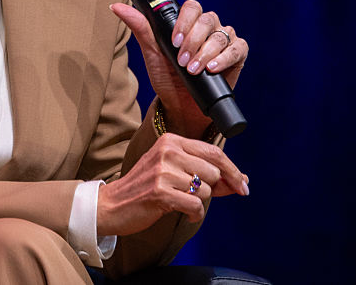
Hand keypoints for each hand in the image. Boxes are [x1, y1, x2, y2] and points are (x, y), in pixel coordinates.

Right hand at [96, 133, 248, 235]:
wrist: (112, 204)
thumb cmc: (144, 188)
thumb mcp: (172, 171)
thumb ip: (205, 173)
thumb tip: (240, 181)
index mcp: (170, 141)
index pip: (213, 152)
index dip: (233, 170)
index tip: (243, 185)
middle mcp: (167, 151)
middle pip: (213, 172)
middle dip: (210, 188)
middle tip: (193, 194)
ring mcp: (162, 171)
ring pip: (205, 190)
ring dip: (197, 201)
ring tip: (178, 200)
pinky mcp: (160, 192)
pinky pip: (195, 206)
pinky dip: (194, 214)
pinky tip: (184, 213)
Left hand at [110, 0, 247, 134]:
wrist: (181, 105)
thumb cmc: (167, 77)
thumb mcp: (152, 53)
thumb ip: (140, 28)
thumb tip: (117, 7)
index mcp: (189, 22)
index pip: (192, 7)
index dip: (184, 22)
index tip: (175, 41)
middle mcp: (208, 27)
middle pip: (208, 20)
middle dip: (193, 42)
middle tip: (182, 61)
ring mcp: (224, 40)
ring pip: (221, 35)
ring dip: (205, 53)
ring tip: (193, 69)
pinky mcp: (237, 55)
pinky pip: (238, 48)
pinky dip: (225, 58)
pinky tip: (213, 68)